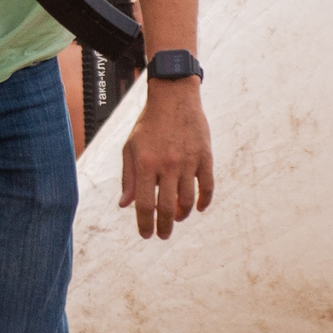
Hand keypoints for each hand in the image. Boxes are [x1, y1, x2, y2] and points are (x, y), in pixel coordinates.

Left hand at [119, 78, 212, 238]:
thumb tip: (125, 205)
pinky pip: (207, 187)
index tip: (146, 235)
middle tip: (163, 235)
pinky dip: (203, 201)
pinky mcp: (205, 157)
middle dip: (164, 228)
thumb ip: (128, 178)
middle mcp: (167, 165)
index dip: (145, 224)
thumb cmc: (148, 124)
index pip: (145, 205)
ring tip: (177, 219)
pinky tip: (197, 208)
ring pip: (187, 201)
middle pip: (167, 209)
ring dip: (182, 216)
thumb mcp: (130, 148)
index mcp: (145, 164)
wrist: (174, 97)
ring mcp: (188, 162)